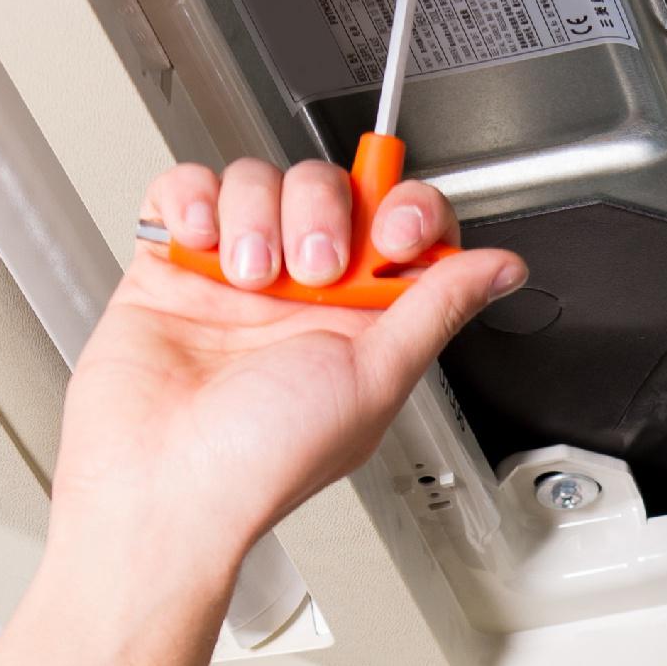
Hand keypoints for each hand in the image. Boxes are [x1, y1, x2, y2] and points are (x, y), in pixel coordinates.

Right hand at [49, 157, 523, 617]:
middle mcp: (300, 294)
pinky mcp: (171, 266)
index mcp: (360, 320)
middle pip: (327, 187)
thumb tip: (503, 269)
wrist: (163, 485)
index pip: (399, 225)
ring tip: (246, 278)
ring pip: (256, 180)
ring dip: (254, 215)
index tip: (393, 232)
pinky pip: (184, 190)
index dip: (404, 209)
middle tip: (307, 273)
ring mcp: (234, 275)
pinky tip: (200, 242)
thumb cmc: (263, 462)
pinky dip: (191, 199)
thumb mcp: (376, 379)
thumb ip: (438, 309)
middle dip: (321, 213)